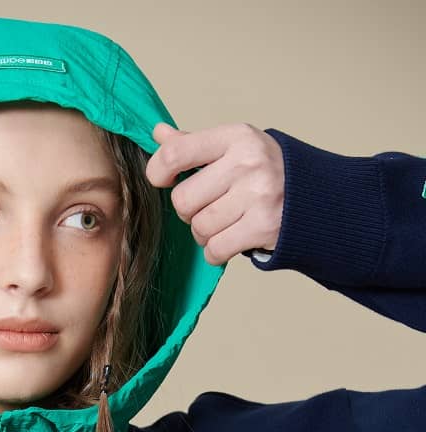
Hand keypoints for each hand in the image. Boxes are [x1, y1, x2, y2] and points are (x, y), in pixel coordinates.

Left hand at [146, 122, 283, 264]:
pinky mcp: (263, 227)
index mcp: (237, 137)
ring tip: (225, 223)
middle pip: (183, 200)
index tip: (163, 180)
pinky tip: (231, 240)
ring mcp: (257, 195)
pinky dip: (216, 252)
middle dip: (189, 211)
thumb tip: (159, 133)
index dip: (158, 171)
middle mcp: (247, 163)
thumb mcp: (236, 148)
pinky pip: (214, 250)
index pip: (177, 153)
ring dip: (204, 234)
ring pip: (199, 228)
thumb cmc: (268, 173)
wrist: (319, 198)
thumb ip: (195, 145)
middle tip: (208, 207)